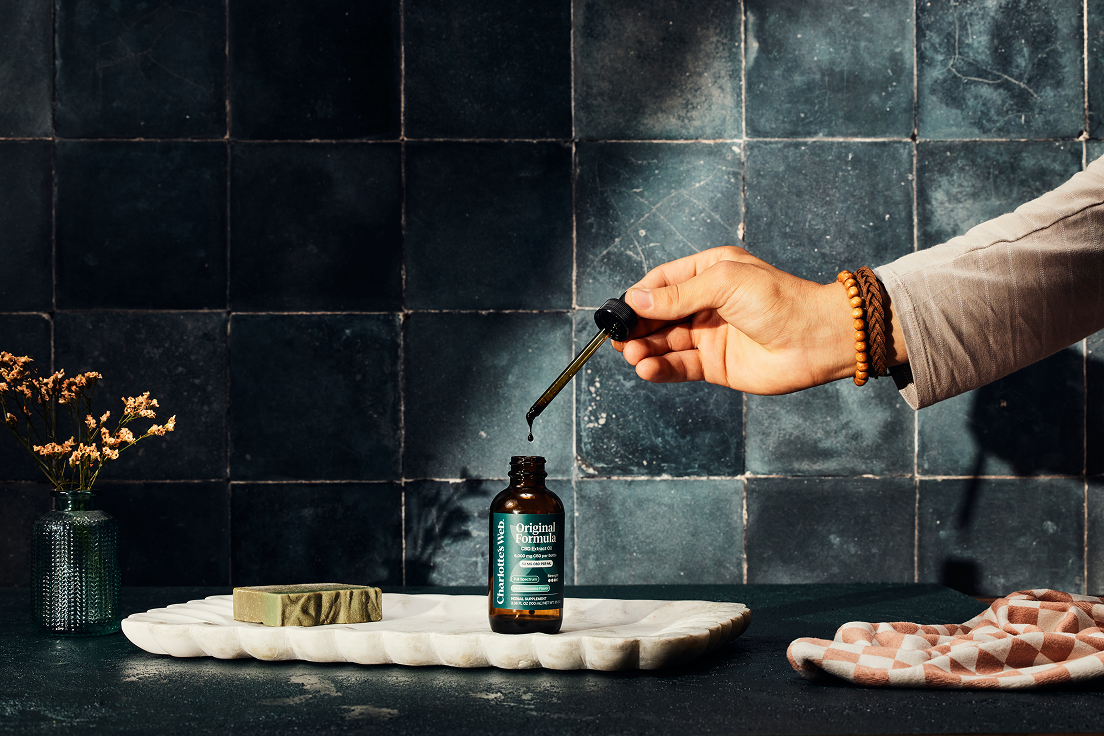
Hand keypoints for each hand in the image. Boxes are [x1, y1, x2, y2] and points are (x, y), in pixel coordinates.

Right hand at [613, 246, 870, 394]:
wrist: (816, 340)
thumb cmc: (778, 301)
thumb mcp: (724, 284)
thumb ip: (678, 295)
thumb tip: (637, 300)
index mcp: (709, 273)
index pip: (662, 283)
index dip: (639, 297)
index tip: (620, 311)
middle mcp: (706, 304)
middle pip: (658, 315)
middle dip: (637, 327)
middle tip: (618, 339)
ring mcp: (709, 336)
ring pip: (664, 343)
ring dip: (645, 349)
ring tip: (632, 356)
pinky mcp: (715, 366)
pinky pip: (679, 366)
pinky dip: (661, 369)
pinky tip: (647, 369)